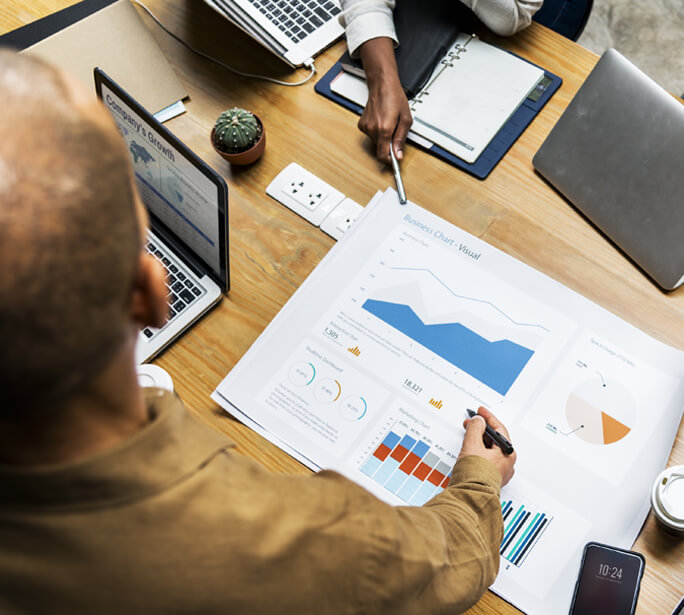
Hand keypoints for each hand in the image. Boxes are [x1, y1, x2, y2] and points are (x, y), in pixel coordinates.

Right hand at [357, 37, 412, 162]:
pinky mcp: (362, 124)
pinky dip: (377, 131)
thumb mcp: (406, 119)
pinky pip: (371, 135)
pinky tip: (382, 120)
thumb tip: (398, 154)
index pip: (383, 156)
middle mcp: (372, 129)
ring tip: (389, 123)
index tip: (394, 162)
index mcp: (384, 129)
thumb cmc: (395, 98)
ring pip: (376, 142)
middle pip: (380, 149)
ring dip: (383, 137)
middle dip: (389, 144)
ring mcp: (365, 127)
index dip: (389, 161)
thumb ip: (401, 139)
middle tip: (396, 132)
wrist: (382, 85)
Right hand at [458, 406, 515, 485]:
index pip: (499, 429)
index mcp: (507, 453)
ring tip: (467, 436)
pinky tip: (469, 451)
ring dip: (478, 440)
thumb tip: (478, 421)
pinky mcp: (490, 478)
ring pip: (489, 450)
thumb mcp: (472, 444)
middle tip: (471, 423)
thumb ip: (475, 428)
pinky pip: (486, 459)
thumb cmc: (475, 475)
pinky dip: (477, 451)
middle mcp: (506, 463)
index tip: (480, 411)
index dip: (487, 417)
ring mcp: (499, 472)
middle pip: (494, 440)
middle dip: (481, 429)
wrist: (470, 496)